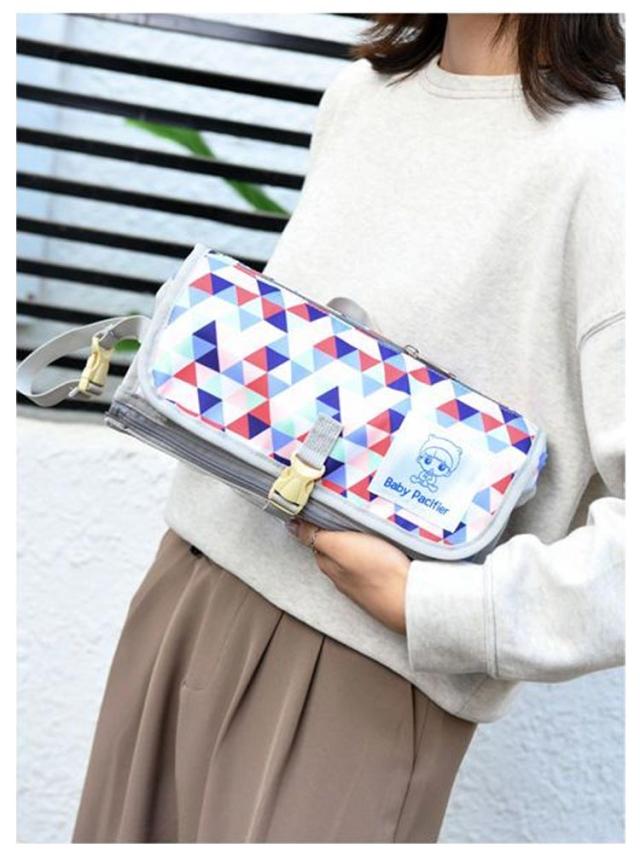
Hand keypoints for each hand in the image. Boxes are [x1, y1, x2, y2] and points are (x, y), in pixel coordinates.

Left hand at [285, 518, 409, 634]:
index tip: (323, 504)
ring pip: (353, 554)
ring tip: (365, 521)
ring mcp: (361, 580)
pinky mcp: (381, 581)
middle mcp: (341, 574)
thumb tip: (290, 524)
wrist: (410, 599)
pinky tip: (380, 543)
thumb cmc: (377, 570)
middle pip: (334, 546)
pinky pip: (370, 561)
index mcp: (328, 563)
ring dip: (356, 539)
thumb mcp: (341, 545)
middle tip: (347, 508)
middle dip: (338, 528)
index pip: (315, 538)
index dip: (318, 521)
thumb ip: (315, 535)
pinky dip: (372, 549)